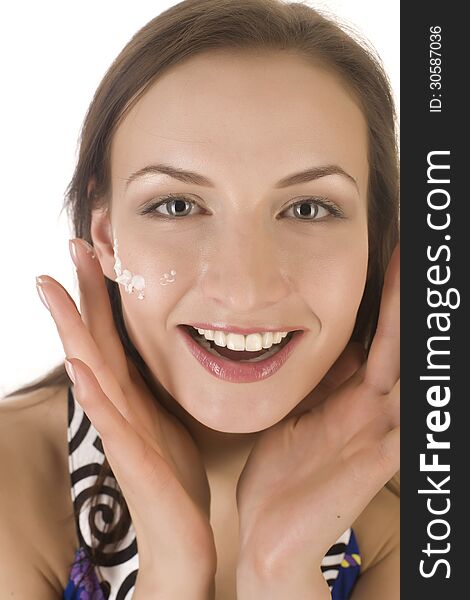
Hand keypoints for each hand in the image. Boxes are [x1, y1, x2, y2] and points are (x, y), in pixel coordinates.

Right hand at [35, 238, 215, 589]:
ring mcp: (121, 429)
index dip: (101, 292)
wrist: (180, 531)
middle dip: (80, 293)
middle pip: (94, 339)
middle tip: (70, 246)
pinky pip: (111, 421)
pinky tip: (82, 368)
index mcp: (130, 392)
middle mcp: (118, 404)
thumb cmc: (173, 474)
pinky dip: (95, 394)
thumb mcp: (167, 414)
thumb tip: (160, 348)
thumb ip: (155, 383)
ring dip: (73, 330)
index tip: (95, 250)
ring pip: (93, 371)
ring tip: (53, 290)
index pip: (110, 332)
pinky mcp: (133, 458)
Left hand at [235, 243, 399, 580]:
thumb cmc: (285, 475)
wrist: (270, 532)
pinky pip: (406, 430)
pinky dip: (420, 407)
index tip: (395, 252)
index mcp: (356, 397)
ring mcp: (378, 435)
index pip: (382, 335)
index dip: (389, 296)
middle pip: (400, 343)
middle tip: (415, 253)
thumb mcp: (302, 414)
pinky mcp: (373, 465)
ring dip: (420, 338)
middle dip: (405, 299)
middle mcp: (375, 411)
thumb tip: (329, 343)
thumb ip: (322, 383)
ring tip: (428, 294)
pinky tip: (426, 379)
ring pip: (409, 375)